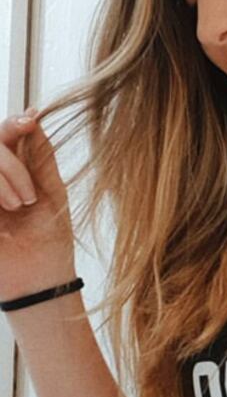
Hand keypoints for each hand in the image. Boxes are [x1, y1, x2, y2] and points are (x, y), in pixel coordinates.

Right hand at [0, 108, 76, 301]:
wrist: (41, 279)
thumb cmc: (49, 237)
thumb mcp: (51, 191)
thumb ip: (40, 157)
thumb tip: (35, 117)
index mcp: (12, 170)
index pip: (2, 135)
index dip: (13, 124)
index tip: (30, 121)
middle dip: (8, 164)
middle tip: (28, 197)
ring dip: (2, 180)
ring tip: (19, 207)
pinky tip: (3, 216)